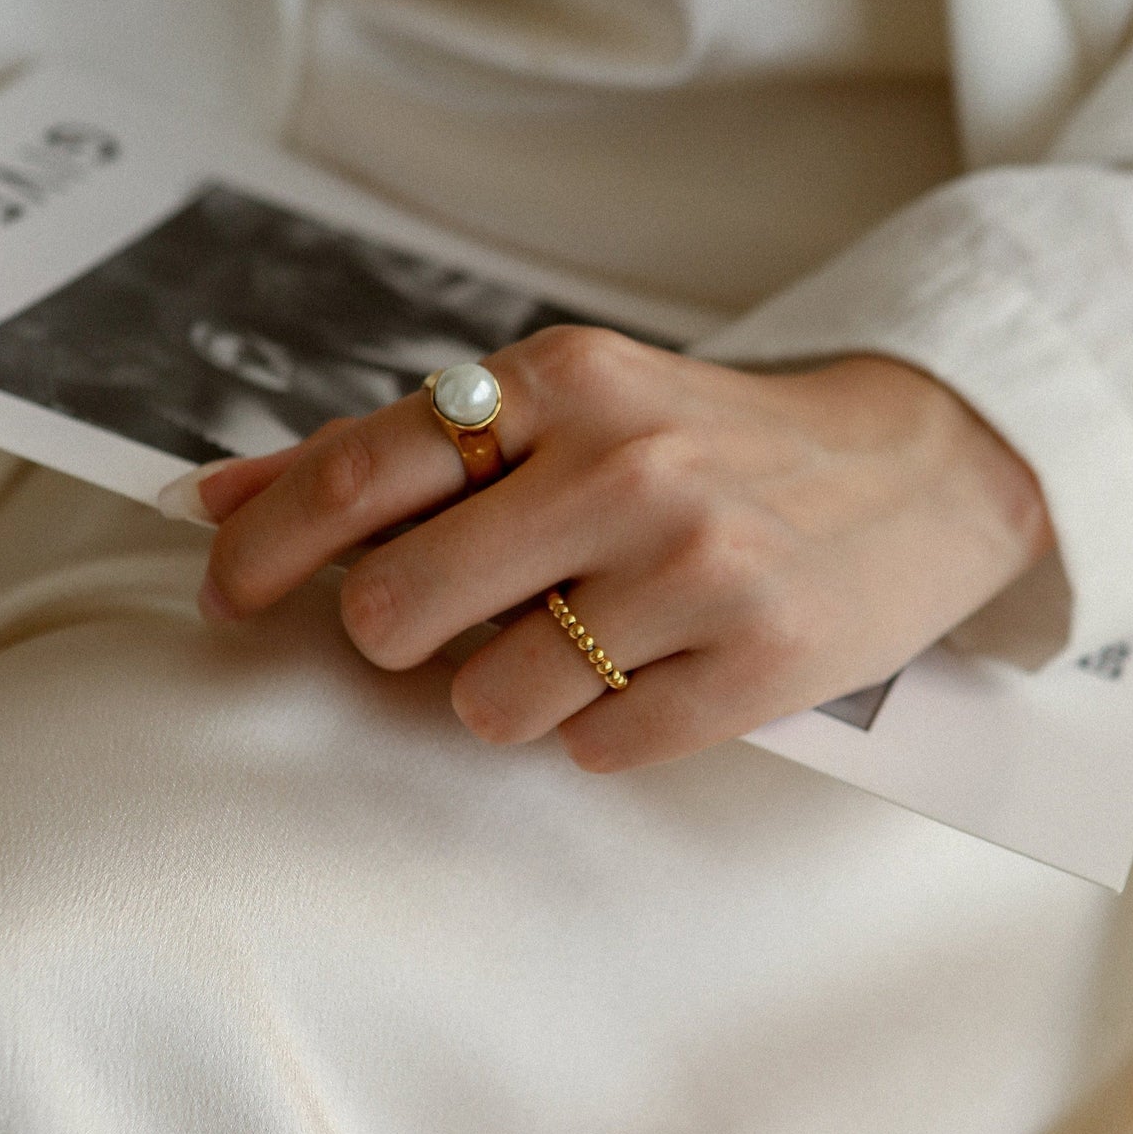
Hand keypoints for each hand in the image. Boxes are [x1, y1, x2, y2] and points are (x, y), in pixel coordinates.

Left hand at [178, 327, 1053, 771]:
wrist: (911, 466)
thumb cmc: (707, 439)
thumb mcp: (562, 407)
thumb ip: (392, 450)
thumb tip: (221, 494)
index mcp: (559, 382)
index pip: (359, 473)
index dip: (265, 549)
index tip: (225, 595)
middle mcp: (625, 465)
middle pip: (396, 611)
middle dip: (396, 636)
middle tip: (449, 620)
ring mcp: (698, 568)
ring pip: (490, 705)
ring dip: (507, 691)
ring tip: (586, 639)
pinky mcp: (762, 665)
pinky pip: (595, 751)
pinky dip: (598, 727)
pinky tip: (654, 672)